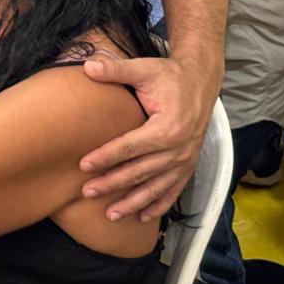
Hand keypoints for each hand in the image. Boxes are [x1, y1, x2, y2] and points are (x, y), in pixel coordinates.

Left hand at [79, 55, 217, 221]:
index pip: (130, 147)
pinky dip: (158, 205)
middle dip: (112, 183)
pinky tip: (143, 217)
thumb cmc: (169, 76)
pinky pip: (173, 190)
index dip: (106, 156)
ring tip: (111, 214)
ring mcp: (185, 160)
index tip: (83, 164)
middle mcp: (178, 149)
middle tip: (87, 192)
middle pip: (139, 171)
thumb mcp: (143, 69)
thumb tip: (87, 66)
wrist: (200, 82)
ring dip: (133, 202)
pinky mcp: (189, 165)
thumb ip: (115, 69)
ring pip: (155, 187)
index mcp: (167, 128)